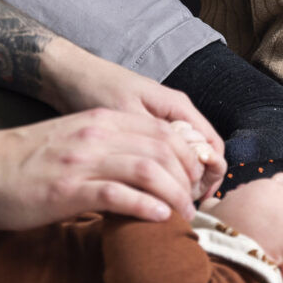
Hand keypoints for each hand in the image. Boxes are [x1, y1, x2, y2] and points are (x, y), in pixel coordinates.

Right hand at [0, 108, 214, 228]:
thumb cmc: (24, 163)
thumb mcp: (73, 142)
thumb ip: (108, 148)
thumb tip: (146, 172)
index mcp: (101, 121)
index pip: (163, 130)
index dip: (189, 156)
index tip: (195, 183)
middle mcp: (96, 135)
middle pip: (164, 148)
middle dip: (188, 178)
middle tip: (195, 205)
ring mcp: (82, 161)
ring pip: (149, 170)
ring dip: (174, 196)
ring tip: (184, 219)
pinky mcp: (67, 189)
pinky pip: (118, 195)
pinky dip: (146, 207)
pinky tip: (159, 220)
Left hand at [39, 40, 225, 201]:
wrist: (71, 75)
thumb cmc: (96, 88)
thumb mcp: (124, 115)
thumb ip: (151, 141)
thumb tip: (173, 172)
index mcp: (177, 107)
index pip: (212, 145)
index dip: (210, 175)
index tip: (193, 199)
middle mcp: (175, 113)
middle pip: (202, 153)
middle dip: (195, 182)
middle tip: (177, 207)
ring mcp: (161, 122)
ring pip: (183, 156)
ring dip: (178, 180)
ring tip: (162, 202)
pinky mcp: (146, 131)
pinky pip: (165, 155)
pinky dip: (162, 173)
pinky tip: (146, 189)